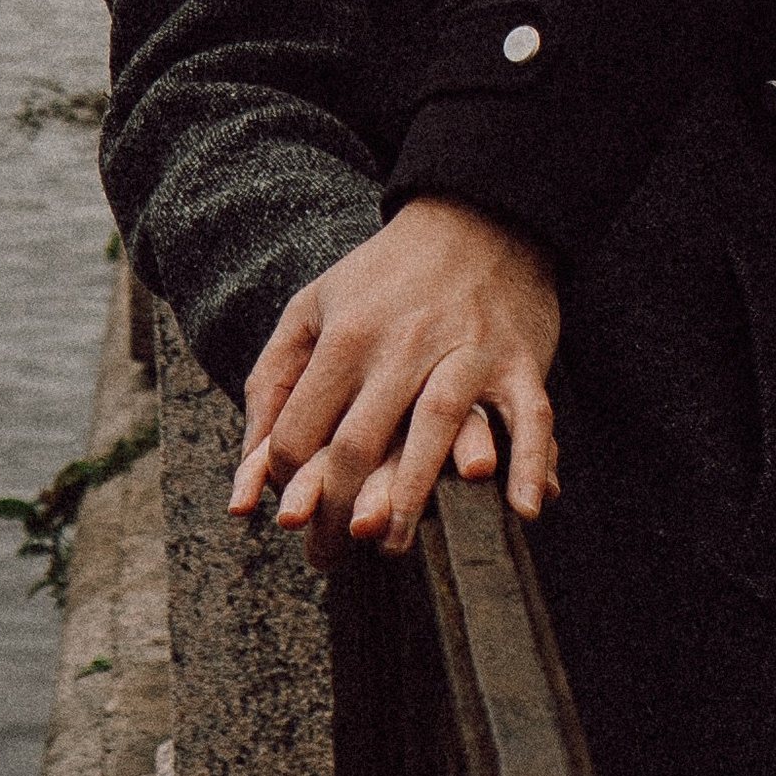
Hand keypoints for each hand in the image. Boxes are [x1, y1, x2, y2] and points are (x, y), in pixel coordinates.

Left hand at [228, 198, 560, 559]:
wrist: (477, 217)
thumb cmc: (383, 275)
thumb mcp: (313, 308)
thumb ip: (273, 382)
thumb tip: (247, 471)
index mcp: (345, 336)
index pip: (301, 429)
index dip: (285, 480)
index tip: (290, 510)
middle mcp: (402, 344)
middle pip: (358, 442)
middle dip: (334, 512)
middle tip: (327, 558)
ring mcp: (464, 351)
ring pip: (433, 429)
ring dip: (411, 495)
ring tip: (390, 546)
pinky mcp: (518, 359)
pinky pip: (528, 416)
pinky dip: (527, 460)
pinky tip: (522, 508)